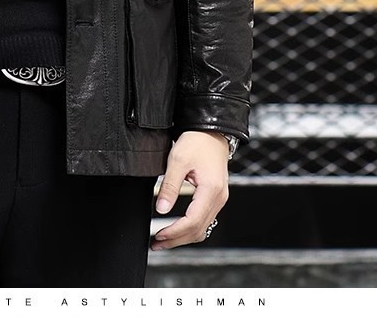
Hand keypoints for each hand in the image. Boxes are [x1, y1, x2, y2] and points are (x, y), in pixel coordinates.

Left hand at [150, 131, 229, 249]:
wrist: (211, 132)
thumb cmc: (196, 141)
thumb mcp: (178, 160)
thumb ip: (169, 186)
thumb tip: (160, 209)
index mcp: (211, 191)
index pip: (192, 221)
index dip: (174, 232)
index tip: (158, 235)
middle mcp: (219, 199)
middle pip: (198, 230)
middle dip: (176, 240)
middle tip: (156, 244)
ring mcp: (219, 199)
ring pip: (202, 228)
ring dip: (183, 237)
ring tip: (163, 240)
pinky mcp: (215, 197)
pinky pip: (204, 219)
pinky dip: (190, 228)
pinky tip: (177, 229)